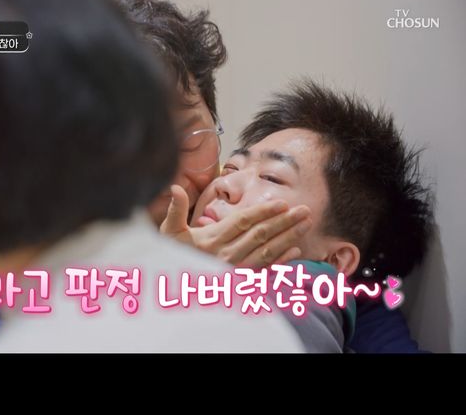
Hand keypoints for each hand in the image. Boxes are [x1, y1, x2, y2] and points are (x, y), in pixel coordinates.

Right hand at [160, 184, 311, 267]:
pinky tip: (295, 251)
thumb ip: (175, 209)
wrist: (169, 286)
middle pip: (260, 235)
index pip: (242, 222)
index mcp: (211, 239)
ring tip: (305, 225)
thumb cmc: (170, 254)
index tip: (282, 203)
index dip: (263, 212)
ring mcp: (234, 270)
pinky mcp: (239, 282)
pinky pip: (264, 271)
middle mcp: (225, 255)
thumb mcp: (169, 230)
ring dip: (288, 238)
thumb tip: (175, 187)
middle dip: (284, 221)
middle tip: (305, 210)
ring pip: (266, 252)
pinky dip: (280, 262)